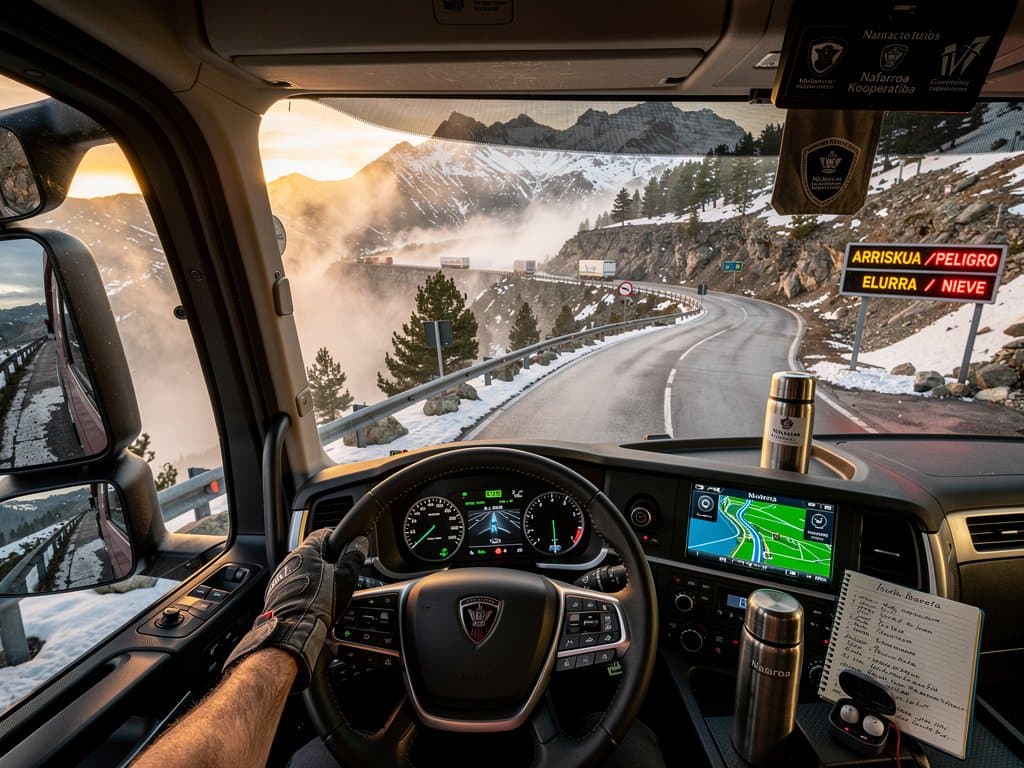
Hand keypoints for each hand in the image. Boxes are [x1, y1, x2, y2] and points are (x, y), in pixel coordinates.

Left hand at [224, 529, 367, 687]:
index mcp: (306, 551)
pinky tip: (312, 601)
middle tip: (338, 575)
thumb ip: (353, 556)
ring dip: (314, 576)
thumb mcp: (345, 577)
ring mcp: (281, 577)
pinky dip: (303, 589)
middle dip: (326, 562)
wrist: (292, 630)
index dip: (337, 541)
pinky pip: (293, 584)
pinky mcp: (276, 592)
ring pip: (303, 569)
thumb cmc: (317, 603)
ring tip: (325, 592)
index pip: (323, 533)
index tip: (345, 551)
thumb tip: (358, 543)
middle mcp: (290, 560)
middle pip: (313, 553)